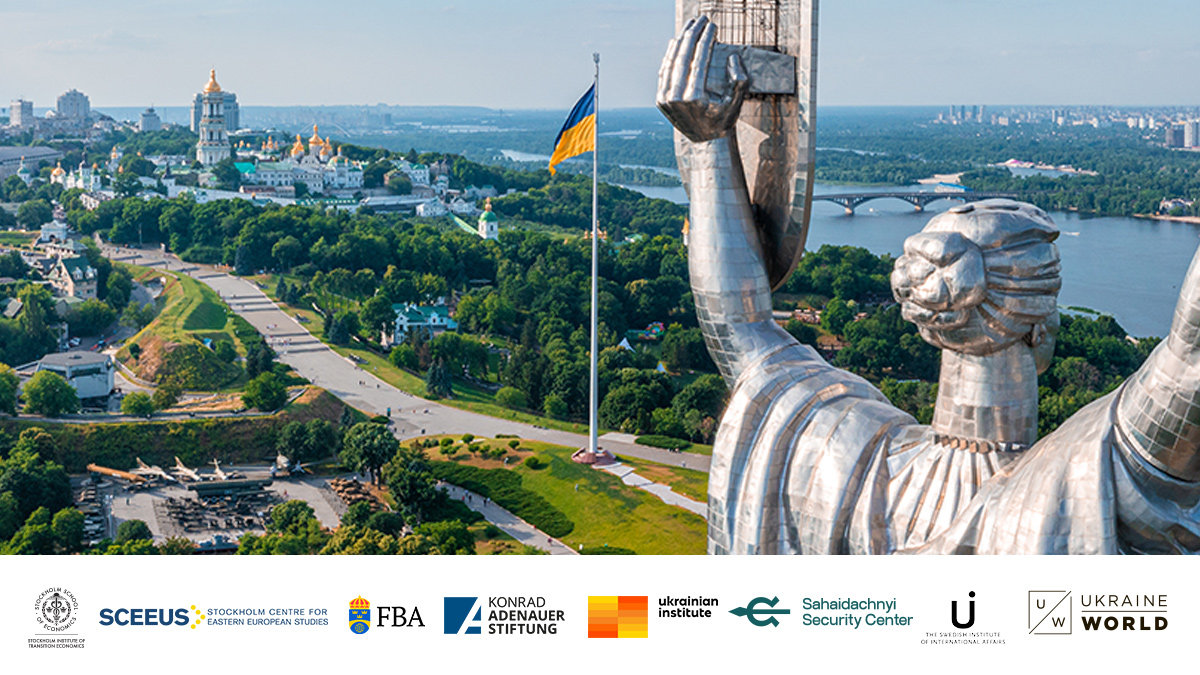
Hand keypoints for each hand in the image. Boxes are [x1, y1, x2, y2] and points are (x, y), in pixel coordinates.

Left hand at [656, 16, 748, 143]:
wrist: (704, 142)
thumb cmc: (722, 121)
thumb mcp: (736, 104)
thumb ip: (739, 82)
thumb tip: (732, 58)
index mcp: (694, 98)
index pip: (699, 61)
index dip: (706, 40)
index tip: (712, 25)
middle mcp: (676, 98)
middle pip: (683, 57)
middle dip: (692, 34)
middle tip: (701, 19)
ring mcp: (665, 99)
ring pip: (671, 62)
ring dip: (680, 41)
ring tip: (690, 25)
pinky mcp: (660, 100)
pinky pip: (664, 72)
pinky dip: (670, 56)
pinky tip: (677, 42)